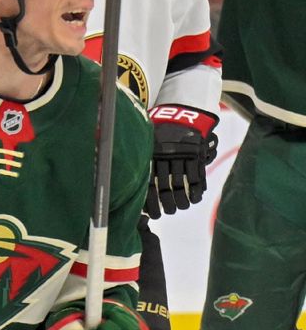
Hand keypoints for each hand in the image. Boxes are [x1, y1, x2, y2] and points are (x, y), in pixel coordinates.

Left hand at [145, 104, 218, 218]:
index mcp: (151, 155)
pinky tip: (195, 199)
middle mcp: (165, 156)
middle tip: (169, 213)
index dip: (151, 202)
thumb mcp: (147, 144)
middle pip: (165, 187)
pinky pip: (196, 176)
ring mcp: (181, 155)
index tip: (153, 215)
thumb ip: (143, 163)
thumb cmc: (160, 134)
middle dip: (168, 204)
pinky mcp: (196, 154)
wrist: (181, 115)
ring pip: (181, 183)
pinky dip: (196, 190)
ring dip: (182, 199)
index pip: (149, 184)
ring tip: (182, 208)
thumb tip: (132, 190)